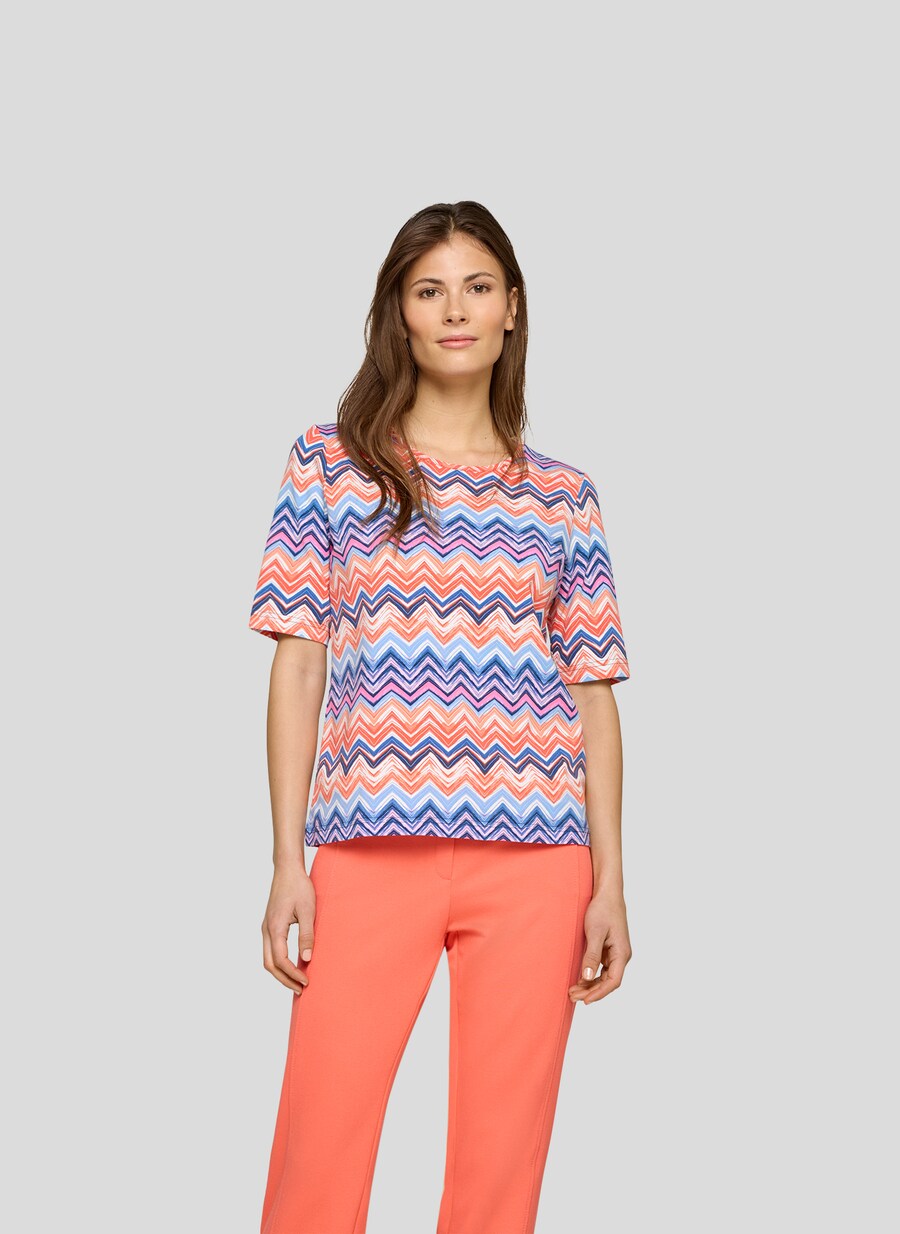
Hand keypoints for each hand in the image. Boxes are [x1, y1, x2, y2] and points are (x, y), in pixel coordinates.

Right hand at [261, 864, 317, 994]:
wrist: (287, 869)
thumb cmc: (299, 887)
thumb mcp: (307, 910)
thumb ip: (306, 935)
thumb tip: (306, 959)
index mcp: (275, 928)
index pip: (281, 960)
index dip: (292, 974)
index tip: (306, 981)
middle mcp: (266, 930)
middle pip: (270, 964)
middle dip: (284, 979)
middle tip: (300, 989)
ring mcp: (266, 928)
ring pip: (268, 958)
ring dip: (280, 972)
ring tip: (296, 981)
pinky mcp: (269, 925)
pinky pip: (270, 950)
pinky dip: (279, 962)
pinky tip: (291, 964)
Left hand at [568, 887, 631, 1004]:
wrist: (607, 893)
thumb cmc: (603, 910)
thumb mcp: (594, 933)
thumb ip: (592, 956)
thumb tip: (587, 977)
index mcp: (622, 953)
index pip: (613, 981)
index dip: (599, 993)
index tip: (585, 1000)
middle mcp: (621, 956)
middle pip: (608, 982)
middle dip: (591, 991)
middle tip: (572, 996)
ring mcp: (616, 953)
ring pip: (604, 976)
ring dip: (590, 984)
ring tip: (573, 990)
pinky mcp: (609, 950)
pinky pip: (602, 968)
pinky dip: (591, 975)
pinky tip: (580, 979)